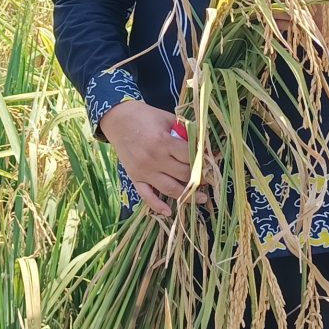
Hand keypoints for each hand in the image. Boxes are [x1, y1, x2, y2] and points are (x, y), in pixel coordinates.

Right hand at [100, 100, 207, 214]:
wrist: (117, 119)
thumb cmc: (144, 116)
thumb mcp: (166, 118)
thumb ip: (183, 130)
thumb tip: (201, 144)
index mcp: (163, 142)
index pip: (190, 157)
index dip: (202, 160)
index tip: (210, 163)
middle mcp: (154, 159)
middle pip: (184, 174)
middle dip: (199, 178)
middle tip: (208, 179)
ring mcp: (144, 171)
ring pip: (170, 189)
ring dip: (188, 195)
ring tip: (202, 198)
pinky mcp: (135, 177)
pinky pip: (146, 196)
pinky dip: (157, 206)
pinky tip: (169, 212)